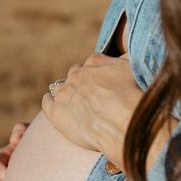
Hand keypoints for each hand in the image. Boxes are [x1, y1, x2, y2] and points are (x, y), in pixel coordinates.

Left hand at [42, 54, 143, 170]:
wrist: (119, 122)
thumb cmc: (131, 98)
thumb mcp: (134, 70)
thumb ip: (125, 62)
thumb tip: (123, 58)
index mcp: (95, 62)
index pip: (92, 63)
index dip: (96, 74)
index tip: (100, 82)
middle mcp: (77, 74)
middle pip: (75, 75)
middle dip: (80, 83)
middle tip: (88, 95)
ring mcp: (64, 92)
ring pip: (60, 88)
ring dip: (65, 92)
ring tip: (70, 102)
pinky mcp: (55, 111)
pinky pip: (46, 102)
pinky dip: (48, 100)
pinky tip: (50, 102)